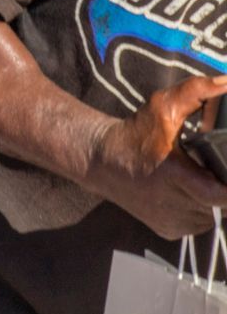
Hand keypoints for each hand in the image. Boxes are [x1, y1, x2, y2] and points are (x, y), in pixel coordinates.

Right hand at [91, 74, 226, 238]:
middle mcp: (173, 202)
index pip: (221, 195)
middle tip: (208, 167)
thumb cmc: (134, 134)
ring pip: (213, 214)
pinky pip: (199, 223)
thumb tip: (226, 83)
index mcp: (174, 174)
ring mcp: (172, 220)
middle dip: (221, 184)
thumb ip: (197, 92)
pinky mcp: (169, 231)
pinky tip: (186, 193)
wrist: (100, 161)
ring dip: (213, 198)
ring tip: (196, 178)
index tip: (224, 170)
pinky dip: (200, 209)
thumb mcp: (162, 106)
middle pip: (221, 202)